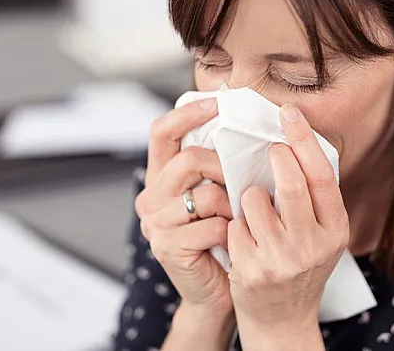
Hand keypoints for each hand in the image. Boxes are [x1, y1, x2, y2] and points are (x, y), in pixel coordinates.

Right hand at [134, 97, 233, 314]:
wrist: (216, 291)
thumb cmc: (222, 238)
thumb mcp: (216, 194)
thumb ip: (216, 165)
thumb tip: (243, 125)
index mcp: (160, 177)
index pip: (161, 132)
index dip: (187, 114)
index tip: (217, 103)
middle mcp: (150, 197)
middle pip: (187, 160)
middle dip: (222, 167)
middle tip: (241, 180)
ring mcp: (155, 223)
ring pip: (204, 194)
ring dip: (231, 205)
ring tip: (237, 218)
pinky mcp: (167, 247)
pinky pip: (210, 226)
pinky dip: (230, 231)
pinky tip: (231, 240)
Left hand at [227, 103, 348, 346]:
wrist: (282, 321)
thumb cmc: (299, 267)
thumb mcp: (321, 237)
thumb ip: (314, 200)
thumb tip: (295, 142)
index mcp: (335, 231)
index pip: (321, 175)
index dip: (304, 139)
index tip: (289, 112)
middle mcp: (313, 246)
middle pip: (291, 183)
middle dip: (275, 158)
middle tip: (270, 151)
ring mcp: (282, 259)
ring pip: (254, 199)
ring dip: (248, 196)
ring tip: (254, 210)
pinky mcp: (252, 269)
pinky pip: (234, 224)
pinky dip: (235, 224)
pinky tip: (243, 239)